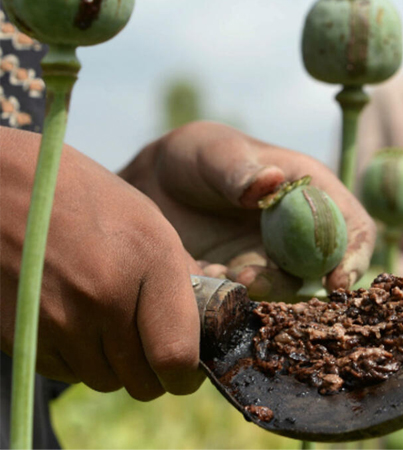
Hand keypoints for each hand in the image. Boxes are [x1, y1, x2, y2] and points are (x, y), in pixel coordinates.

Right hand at [0, 128, 204, 399]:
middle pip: (142, 381)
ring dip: (114, 366)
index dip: (186, 375)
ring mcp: (57, 319)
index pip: (176, 356)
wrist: (2, 185)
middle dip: (153, 373)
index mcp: (149, 262)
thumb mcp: (149, 222)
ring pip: (104, 380)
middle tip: (152, 349)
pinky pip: (64, 372)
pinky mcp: (21, 334)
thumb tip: (205, 327)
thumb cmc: (85, 197)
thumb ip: (181, 277)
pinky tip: (76, 321)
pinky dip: (77, 359)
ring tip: (111, 326)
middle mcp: (104, 297)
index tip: (188, 369)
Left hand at [120, 122, 376, 302]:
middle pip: (324, 270)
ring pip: (285, 291)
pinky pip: (248, 301)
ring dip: (258, 291)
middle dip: (295, 283)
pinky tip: (199, 276)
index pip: (354, 228)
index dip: (355, 256)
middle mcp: (302, 233)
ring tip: (220, 273)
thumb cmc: (196, 156)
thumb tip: (271, 181)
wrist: (154, 185)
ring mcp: (275, 261)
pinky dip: (227, 298)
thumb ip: (238, 169)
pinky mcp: (246, 283)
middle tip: (252, 280)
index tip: (337, 280)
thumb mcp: (214, 152)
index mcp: (314, 193)